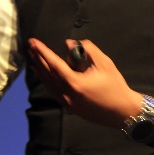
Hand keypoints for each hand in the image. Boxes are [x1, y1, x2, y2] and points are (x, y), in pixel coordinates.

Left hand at [27, 38, 143, 128]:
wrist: (123, 112)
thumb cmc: (115, 86)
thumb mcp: (105, 63)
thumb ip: (87, 50)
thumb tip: (69, 44)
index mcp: (75, 83)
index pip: (54, 64)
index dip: (42, 52)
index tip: (34, 42)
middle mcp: (67, 94)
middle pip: (47, 74)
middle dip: (37, 58)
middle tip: (30, 45)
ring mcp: (67, 102)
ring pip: (48, 84)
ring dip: (39, 70)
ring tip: (32, 57)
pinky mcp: (70, 107)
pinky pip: (53, 92)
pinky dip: (46, 81)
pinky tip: (43, 75)